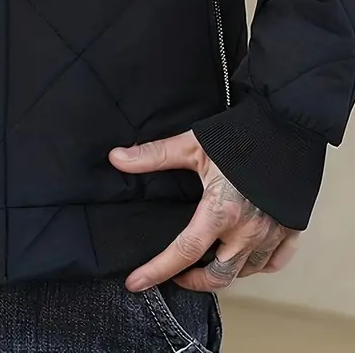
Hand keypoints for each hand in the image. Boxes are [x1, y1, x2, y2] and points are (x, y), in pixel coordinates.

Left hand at [109, 131, 300, 292]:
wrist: (287, 125)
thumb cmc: (241, 134)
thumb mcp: (192, 144)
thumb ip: (154, 155)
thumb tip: (116, 158)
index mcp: (221, 211)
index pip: (184, 251)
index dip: (157, 270)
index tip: (137, 282)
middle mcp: (248, 230)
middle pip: (218, 276)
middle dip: (192, 280)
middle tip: (175, 273)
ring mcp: (272, 233)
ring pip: (245, 272)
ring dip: (222, 273)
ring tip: (205, 263)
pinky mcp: (290, 229)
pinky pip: (274, 263)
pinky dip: (255, 267)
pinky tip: (242, 259)